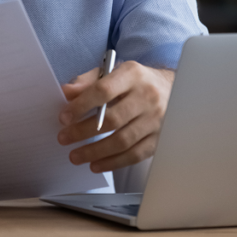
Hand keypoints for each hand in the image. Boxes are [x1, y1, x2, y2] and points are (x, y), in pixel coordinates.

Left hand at [57, 61, 174, 172]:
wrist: (172, 90)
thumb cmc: (135, 82)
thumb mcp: (112, 73)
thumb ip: (88, 81)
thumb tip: (66, 92)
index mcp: (132, 75)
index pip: (104, 90)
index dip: (81, 105)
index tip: (64, 118)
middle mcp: (147, 97)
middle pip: (112, 119)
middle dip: (83, 132)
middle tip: (64, 138)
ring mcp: (156, 120)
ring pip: (123, 141)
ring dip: (95, 152)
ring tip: (75, 156)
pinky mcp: (159, 138)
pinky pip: (135, 155)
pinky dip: (113, 163)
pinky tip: (96, 164)